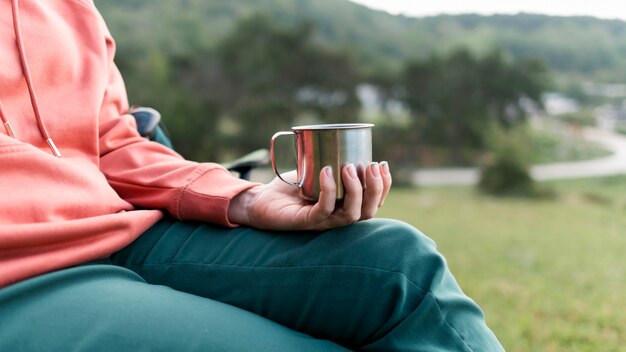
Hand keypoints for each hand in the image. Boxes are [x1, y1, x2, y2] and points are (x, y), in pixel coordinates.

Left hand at [227, 162, 391, 230]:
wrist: (261, 200)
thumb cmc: (290, 186)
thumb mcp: (316, 168)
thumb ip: (331, 156)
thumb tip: (344, 132)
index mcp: (345, 206)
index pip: (374, 203)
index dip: (384, 186)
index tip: (382, 164)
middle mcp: (338, 217)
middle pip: (368, 212)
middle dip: (376, 188)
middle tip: (371, 165)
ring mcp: (323, 223)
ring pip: (351, 215)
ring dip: (355, 190)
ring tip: (350, 167)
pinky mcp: (306, 222)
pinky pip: (323, 210)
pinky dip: (327, 190)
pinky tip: (327, 172)